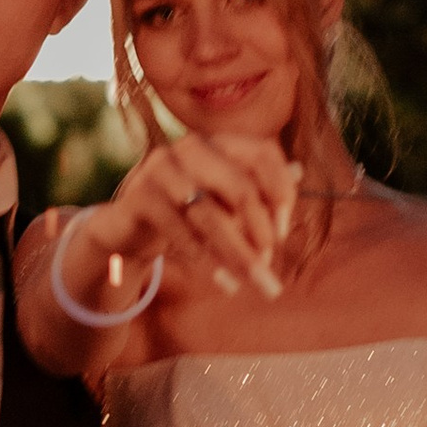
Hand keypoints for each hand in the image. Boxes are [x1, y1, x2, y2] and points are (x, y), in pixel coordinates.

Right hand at [76, 128, 299, 307]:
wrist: (127, 228)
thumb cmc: (186, 213)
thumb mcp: (223, 201)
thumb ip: (258, 188)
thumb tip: (300, 172)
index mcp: (218, 143)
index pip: (263, 154)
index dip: (281, 192)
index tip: (283, 233)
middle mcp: (191, 147)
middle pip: (240, 188)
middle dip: (260, 233)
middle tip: (268, 268)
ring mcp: (162, 167)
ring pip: (210, 215)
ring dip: (235, 254)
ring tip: (252, 283)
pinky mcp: (139, 195)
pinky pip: (179, 229)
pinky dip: (203, 257)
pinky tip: (221, 280)